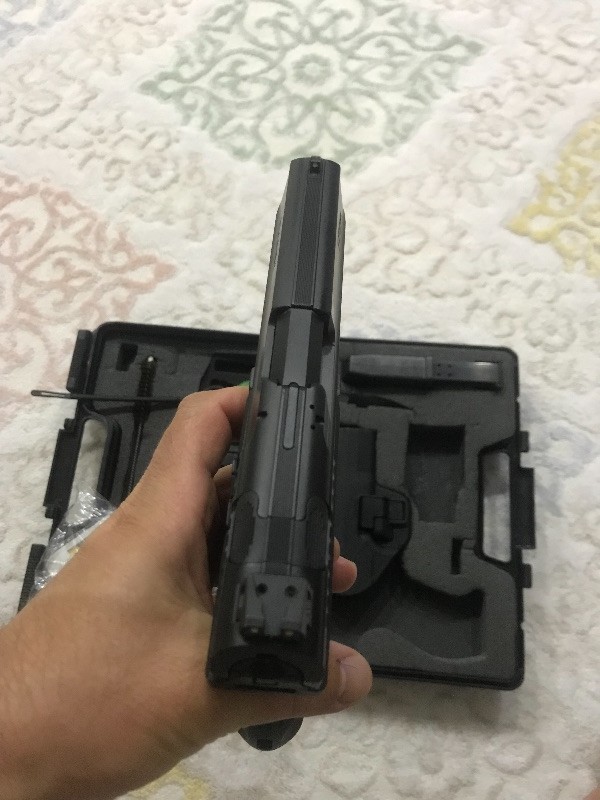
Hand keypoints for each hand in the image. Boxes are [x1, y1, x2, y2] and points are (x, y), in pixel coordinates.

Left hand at [0, 387, 371, 799]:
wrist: (2, 753)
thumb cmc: (80, 703)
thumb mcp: (199, 691)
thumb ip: (290, 682)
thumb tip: (355, 673)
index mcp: (159, 522)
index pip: (201, 424)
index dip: (248, 399)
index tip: (298, 408)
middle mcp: (147, 532)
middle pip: (221, 484)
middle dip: (284, 502)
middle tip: (330, 540)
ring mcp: (138, 568)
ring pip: (211, 535)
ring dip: (262, 552)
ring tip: (316, 588)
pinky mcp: (133, 603)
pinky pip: (194, 573)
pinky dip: (234, 586)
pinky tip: (264, 624)